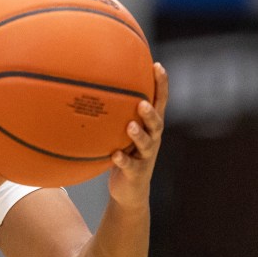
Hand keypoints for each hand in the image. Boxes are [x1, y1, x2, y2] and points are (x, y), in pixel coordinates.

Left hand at [108, 63, 167, 206]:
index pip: (160, 102)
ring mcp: (146, 157)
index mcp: (151, 126)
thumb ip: (118, 112)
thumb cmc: (125, 153)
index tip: (157, 66)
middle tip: (142, 103)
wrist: (129, 190)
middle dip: (151, 113)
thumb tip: (96, 83)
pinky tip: (115, 155)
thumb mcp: (123, 131)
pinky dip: (123, 160)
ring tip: (130, 126)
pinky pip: (130, 165)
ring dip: (139, 135)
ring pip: (147, 144)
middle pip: (157, 123)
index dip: (161, 85)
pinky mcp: (136, 172)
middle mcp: (153, 139)